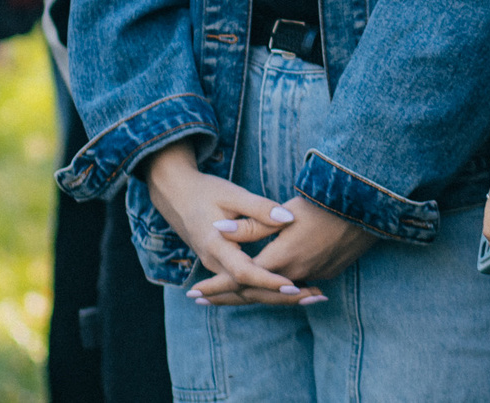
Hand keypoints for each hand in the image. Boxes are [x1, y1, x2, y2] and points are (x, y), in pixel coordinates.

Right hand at [141, 142, 320, 306]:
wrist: (176, 195)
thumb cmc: (205, 191)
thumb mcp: (232, 194)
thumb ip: (260, 208)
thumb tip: (288, 218)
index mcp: (215, 246)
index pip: (244, 273)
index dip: (268, 280)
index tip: (293, 284)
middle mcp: (214, 263)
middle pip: (248, 290)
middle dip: (281, 296)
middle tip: (314, 298)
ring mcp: (216, 267)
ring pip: (247, 290)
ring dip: (277, 296)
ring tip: (311, 298)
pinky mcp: (221, 266)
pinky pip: (244, 284)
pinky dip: (266, 289)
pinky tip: (290, 291)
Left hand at [192, 199, 378, 306]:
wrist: (368, 208)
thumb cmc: (324, 202)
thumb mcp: (283, 211)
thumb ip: (251, 223)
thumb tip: (218, 229)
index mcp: (281, 258)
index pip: (240, 279)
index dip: (216, 286)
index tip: (194, 292)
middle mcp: (296, 273)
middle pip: (254, 293)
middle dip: (226, 296)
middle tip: (202, 299)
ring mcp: (314, 274)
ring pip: (275, 293)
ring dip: (250, 294)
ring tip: (229, 296)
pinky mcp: (328, 272)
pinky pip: (295, 287)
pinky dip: (276, 290)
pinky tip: (271, 288)